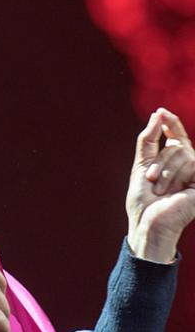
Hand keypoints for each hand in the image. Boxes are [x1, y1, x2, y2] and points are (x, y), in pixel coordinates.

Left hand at [127, 108, 194, 262]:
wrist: (148, 221)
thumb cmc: (143, 199)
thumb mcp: (141, 164)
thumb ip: (149, 139)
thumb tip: (158, 114)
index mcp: (172, 161)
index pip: (176, 135)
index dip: (171, 122)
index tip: (161, 111)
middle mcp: (187, 166)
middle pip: (176, 145)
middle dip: (159, 161)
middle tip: (152, 180)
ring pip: (182, 153)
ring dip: (165, 171)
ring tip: (160, 190)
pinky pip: (191, 162)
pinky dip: (175, 175)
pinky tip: (174, 192)